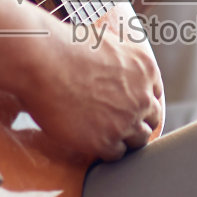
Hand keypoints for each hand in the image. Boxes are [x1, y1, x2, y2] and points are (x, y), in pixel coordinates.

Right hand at [23, 7, 164, 162]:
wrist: (42, 63)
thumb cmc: (65, 47)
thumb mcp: (107, 42)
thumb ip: (123, 59)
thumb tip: (119, 65)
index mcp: (145, 70)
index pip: (154, 94)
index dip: (142, 102)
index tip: (131, 106)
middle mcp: (142, 97)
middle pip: (152, 119)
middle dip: (138, 121)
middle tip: (119, 123)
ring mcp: (126, 121)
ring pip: (138, 140)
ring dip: (125, 139)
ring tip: (105, 134)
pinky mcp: (105, 141)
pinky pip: (116, 155)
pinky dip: (106, 150)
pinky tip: (92, 141)